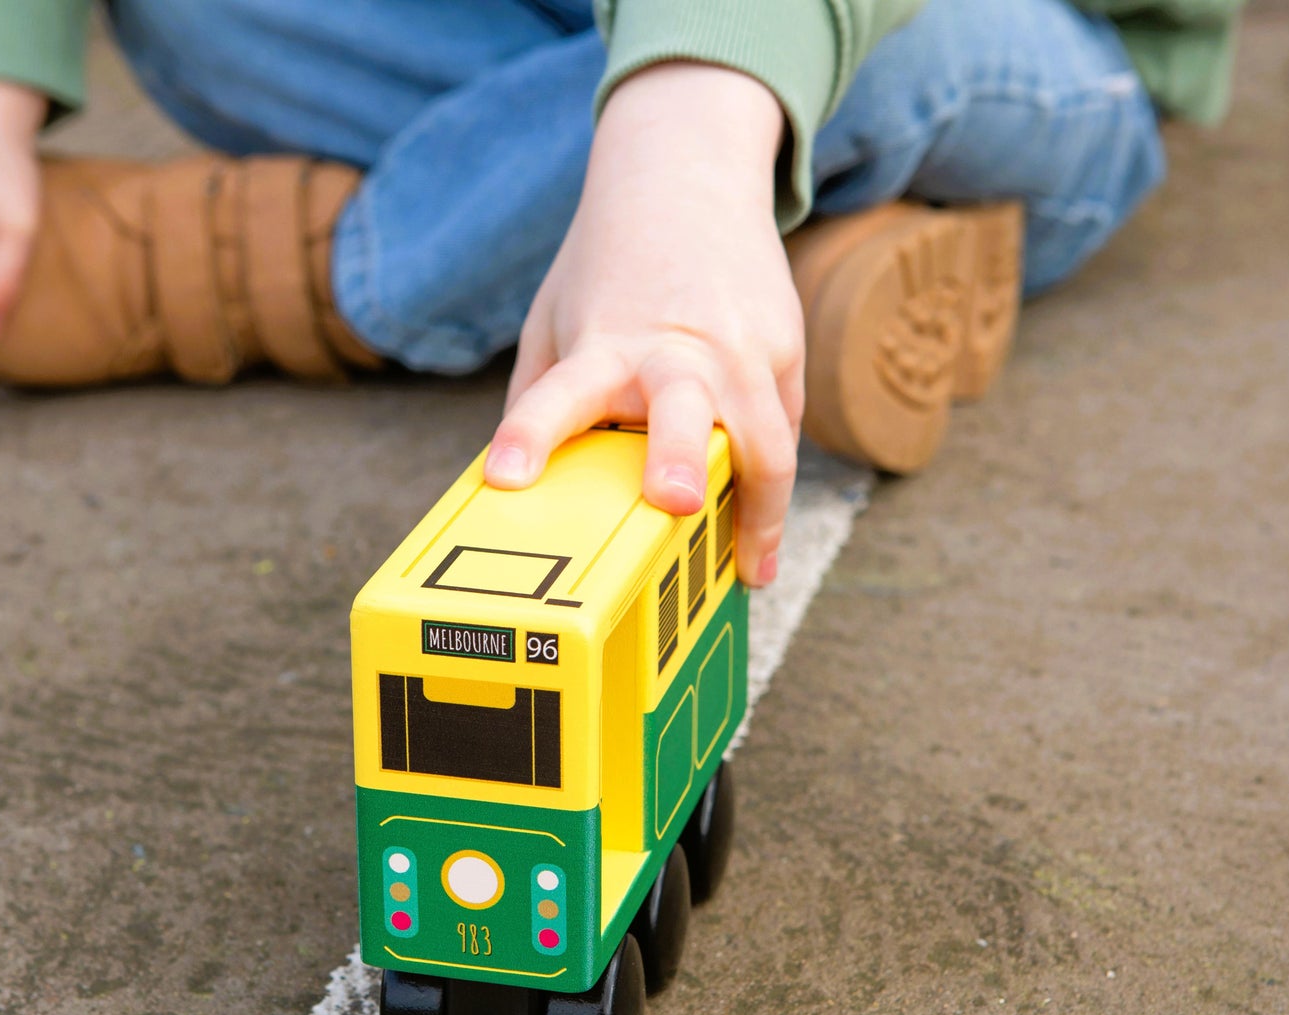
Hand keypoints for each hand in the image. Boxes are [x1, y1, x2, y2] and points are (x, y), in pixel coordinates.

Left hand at [485, 63, 802, 586]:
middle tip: (673, 501)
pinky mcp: (784, 350)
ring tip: (750, 570)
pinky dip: (771, 486)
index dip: (530, 435)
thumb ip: (540, 397)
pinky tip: (758, 536)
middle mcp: (675, 350)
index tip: (504, 478)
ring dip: (761, 508)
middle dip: (680, 458)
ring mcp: (740, 350)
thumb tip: (520, 491)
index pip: (559, 394)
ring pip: (765, 439)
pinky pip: (782, 431)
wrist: (686, 169)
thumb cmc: (609, 265)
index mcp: (603, 344)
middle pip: (683, 411)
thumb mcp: (554, 318)